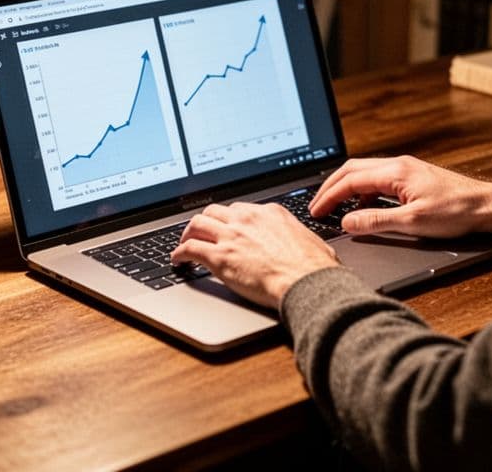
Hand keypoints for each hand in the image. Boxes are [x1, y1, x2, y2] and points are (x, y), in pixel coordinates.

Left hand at [171, 202, 340, 307]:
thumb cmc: (314, 267)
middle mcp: (247, 219)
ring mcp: (231, 236)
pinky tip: (177, 260)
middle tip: (201, 232)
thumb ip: (299, 239)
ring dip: (188, 233)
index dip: (231, 219)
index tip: (228, 227)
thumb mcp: (311, 241)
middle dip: (206, 221)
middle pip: (215, 211)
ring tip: (184, 242)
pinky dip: (179, 253)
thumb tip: (308, 248)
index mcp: (270, 213)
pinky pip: (189, 249)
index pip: (241, 209)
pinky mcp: (219, 256)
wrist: (306, 281)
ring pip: (198, 223)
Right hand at [310, 155, 491, 238]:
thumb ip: (376, 221)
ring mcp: (405, 169)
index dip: (329, 196)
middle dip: (331, 188)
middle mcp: (398, 165)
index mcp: (395, 172)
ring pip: (365, 173)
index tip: (316, 211)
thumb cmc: (456, 212)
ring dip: (346, 189)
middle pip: (352, 170)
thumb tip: (348, 222)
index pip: (350, 180)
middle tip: (317, 206)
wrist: (486, 205)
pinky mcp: (412, 177)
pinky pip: (378, 180)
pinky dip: (363, 192)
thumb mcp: (412, 222)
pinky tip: (364, 209)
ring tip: (335, 208)